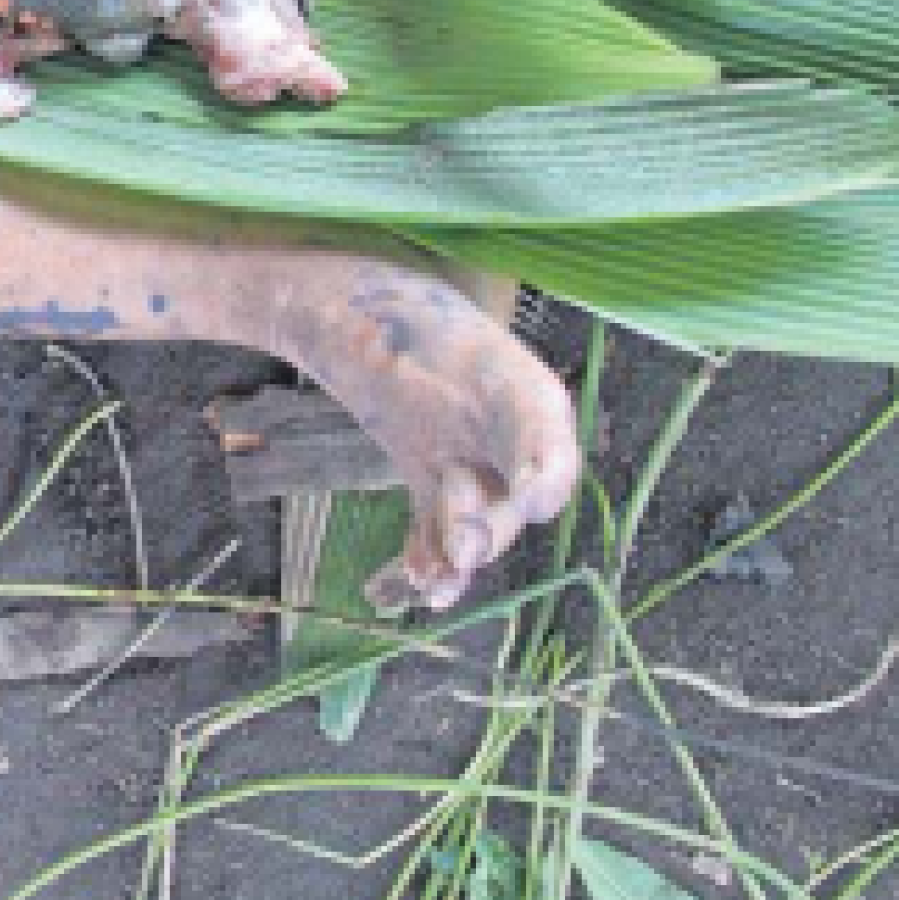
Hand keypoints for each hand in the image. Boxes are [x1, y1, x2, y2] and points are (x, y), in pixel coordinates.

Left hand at [260, 261, 581, 614]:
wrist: (346, 314)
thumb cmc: (407, 317)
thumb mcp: (456, 350)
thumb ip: (502, 414)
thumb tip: (536, 500)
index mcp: (527, 396)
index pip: (552, 445)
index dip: (548, 476)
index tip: (532, 502)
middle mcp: (506, 439)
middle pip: (506, 500)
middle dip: (485, 529)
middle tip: (459, 547)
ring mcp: (465, 459)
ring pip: (468, 527)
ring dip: (453, 560)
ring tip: (433, 585)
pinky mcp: (428, 473)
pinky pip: (432, 528)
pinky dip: (423, 559)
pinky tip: (407, 585)